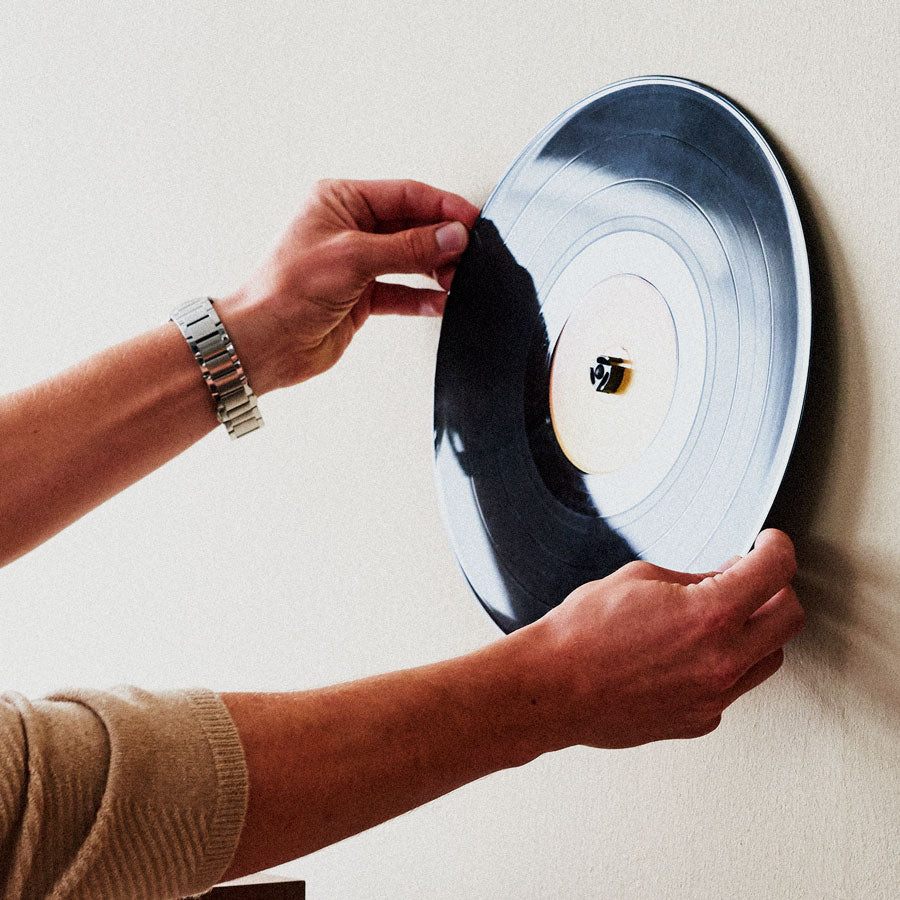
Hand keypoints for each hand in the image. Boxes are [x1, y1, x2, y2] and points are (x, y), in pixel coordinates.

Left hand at [218, 179, 479, 392]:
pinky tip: (439, 301)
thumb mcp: (354, 258)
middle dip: (442, 240)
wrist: (264, 342)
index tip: (471, 221)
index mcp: (339, 201)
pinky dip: (421, 297)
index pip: (405, 195)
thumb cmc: (285, 291)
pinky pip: (401, 292)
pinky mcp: (360, 297)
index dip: (442, 207)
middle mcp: (349, 229)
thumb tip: (451, 235)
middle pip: (411, 226)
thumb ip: (408, 247)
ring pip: (410, 260)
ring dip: (436, 269)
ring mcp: (356, 264)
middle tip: (469, 254)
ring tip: (458, 278)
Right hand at [512, 529, 803, 749]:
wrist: (553, 686)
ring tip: (723, 616)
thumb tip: (724, 578)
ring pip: (768, 658)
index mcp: (710, 615)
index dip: (777, 548)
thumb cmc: (581, 634)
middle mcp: (722, 660)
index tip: (771, 545)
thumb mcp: (639, 579)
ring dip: (756, 630)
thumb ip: (694, 579)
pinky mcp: (700, 720)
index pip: (775, 571)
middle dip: (778, 590)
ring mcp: (714, 696)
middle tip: (754, 577)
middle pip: (790, 618)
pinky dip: (724, 664)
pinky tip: (693, 652)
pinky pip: (733, 687)